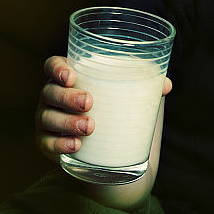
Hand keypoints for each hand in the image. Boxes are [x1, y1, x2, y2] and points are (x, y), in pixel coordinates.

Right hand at [35, 56, 171, 162]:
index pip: (52, 65)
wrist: (109, 149)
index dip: (57, 68)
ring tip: (90, 128)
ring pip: (47, 118)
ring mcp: (47, 120)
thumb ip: (145, 84)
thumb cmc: (115, 107)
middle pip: (50, 92)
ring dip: (67, 122)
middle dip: (68, 97)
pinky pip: (47, 144)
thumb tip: (166, 85)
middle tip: (89, 103)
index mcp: (68, 77)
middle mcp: (52, 96)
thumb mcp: (128, 93)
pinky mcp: (47, 144)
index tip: (71, 76)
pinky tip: (75, 145)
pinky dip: (59, 145)